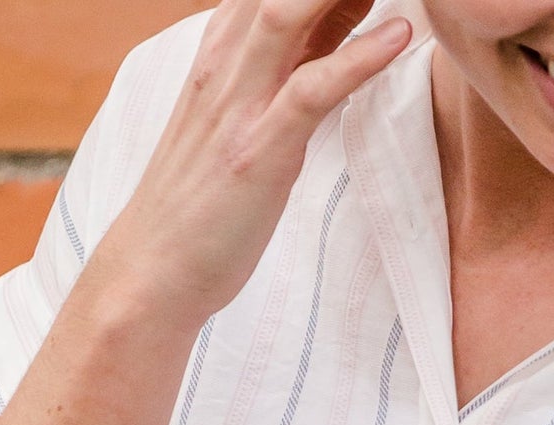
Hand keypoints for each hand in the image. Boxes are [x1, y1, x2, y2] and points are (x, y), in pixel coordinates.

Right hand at [95, 0, 412, 330]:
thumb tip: (336, 21)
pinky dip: (359, 57)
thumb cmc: (203, 201)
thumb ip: (285, 66)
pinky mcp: (258, 152)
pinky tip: (400, 35)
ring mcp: (239, 106)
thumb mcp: (240, 116)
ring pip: (288, 14)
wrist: (153, 270)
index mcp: (222, 52)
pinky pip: (311, 89)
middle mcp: (226, 64)